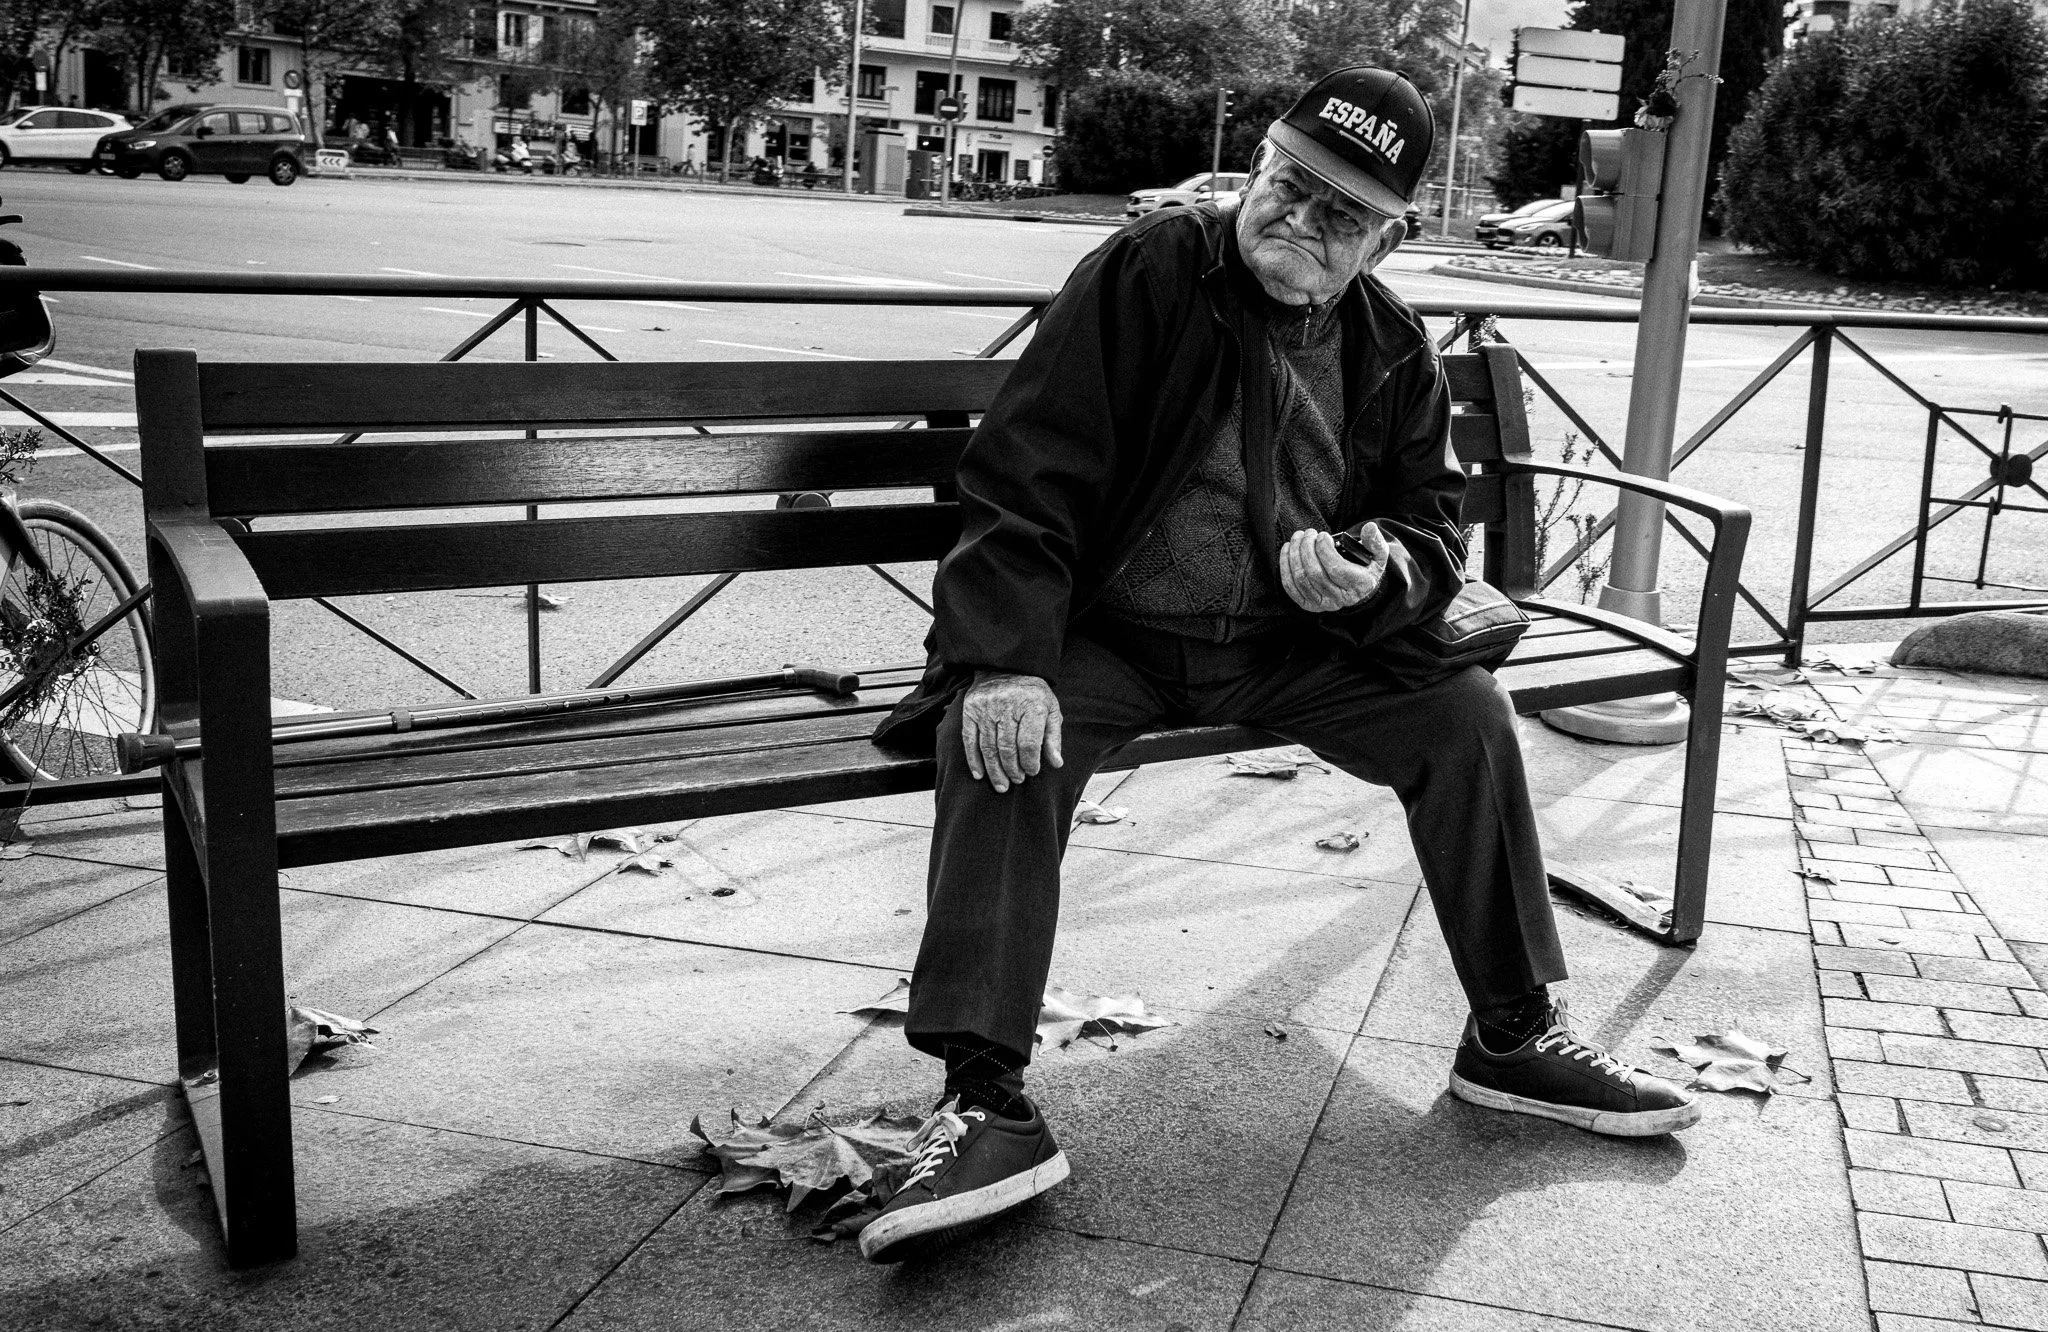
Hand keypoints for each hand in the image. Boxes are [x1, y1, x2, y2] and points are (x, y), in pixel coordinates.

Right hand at [960, 671, 1063, 793]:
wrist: (1007, 667)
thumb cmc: (1032, 693)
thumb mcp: (1050, 709)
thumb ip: (1053, 736)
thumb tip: (1056, 763)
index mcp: (1031, 705)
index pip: (1028, 743)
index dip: (1030, 762)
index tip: (1032, 772)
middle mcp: (1007, 706)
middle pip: (1007, 748)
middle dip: (1012, 770)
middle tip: (1016, 781)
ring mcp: (986, 708)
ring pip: (988, 747)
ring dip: (994, 770)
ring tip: (1001, 784)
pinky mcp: (971, 710)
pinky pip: (970, 739)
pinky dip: (974, 759)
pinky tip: (980, 774)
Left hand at [1280, 525, 1386, 613]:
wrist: (1356, 587)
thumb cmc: (1365, 567)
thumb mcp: (1378, 555)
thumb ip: (1375, 541)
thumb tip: (1370, 528)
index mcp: (1358, 585)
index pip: (1336, 568)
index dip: (1325, 550)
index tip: (1322, 535)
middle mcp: (1339, 599)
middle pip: (1315, 573)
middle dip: (1307, 548)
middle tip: (1309, 533)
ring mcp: (1322, 604)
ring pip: (1301, 578)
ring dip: (1295, 554)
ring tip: (1298, 537)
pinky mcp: (1307, 604)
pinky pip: (1290, 586)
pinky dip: (1285, 566)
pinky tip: (1287, 549)